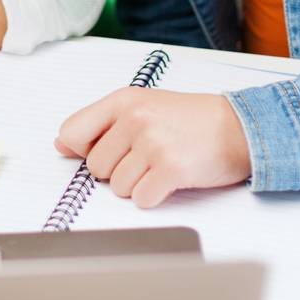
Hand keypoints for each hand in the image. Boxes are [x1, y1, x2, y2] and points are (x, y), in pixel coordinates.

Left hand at [55, 89, 251, 206]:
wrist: (237, 127)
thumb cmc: (189, 119)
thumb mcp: (142, 106)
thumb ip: (101, 123)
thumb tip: (62, 144)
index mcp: (123, 100)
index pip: (72, 131)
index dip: (82, 150)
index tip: (101, 151)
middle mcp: (134, 118)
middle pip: (95, 167)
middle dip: (118, 170)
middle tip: (145, 156)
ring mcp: (152, 143)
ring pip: (117, 187)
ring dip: (137, 185)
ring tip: (160, 165)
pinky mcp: (169, 169)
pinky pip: (140, 199)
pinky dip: (153, 196)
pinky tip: (169, 179)